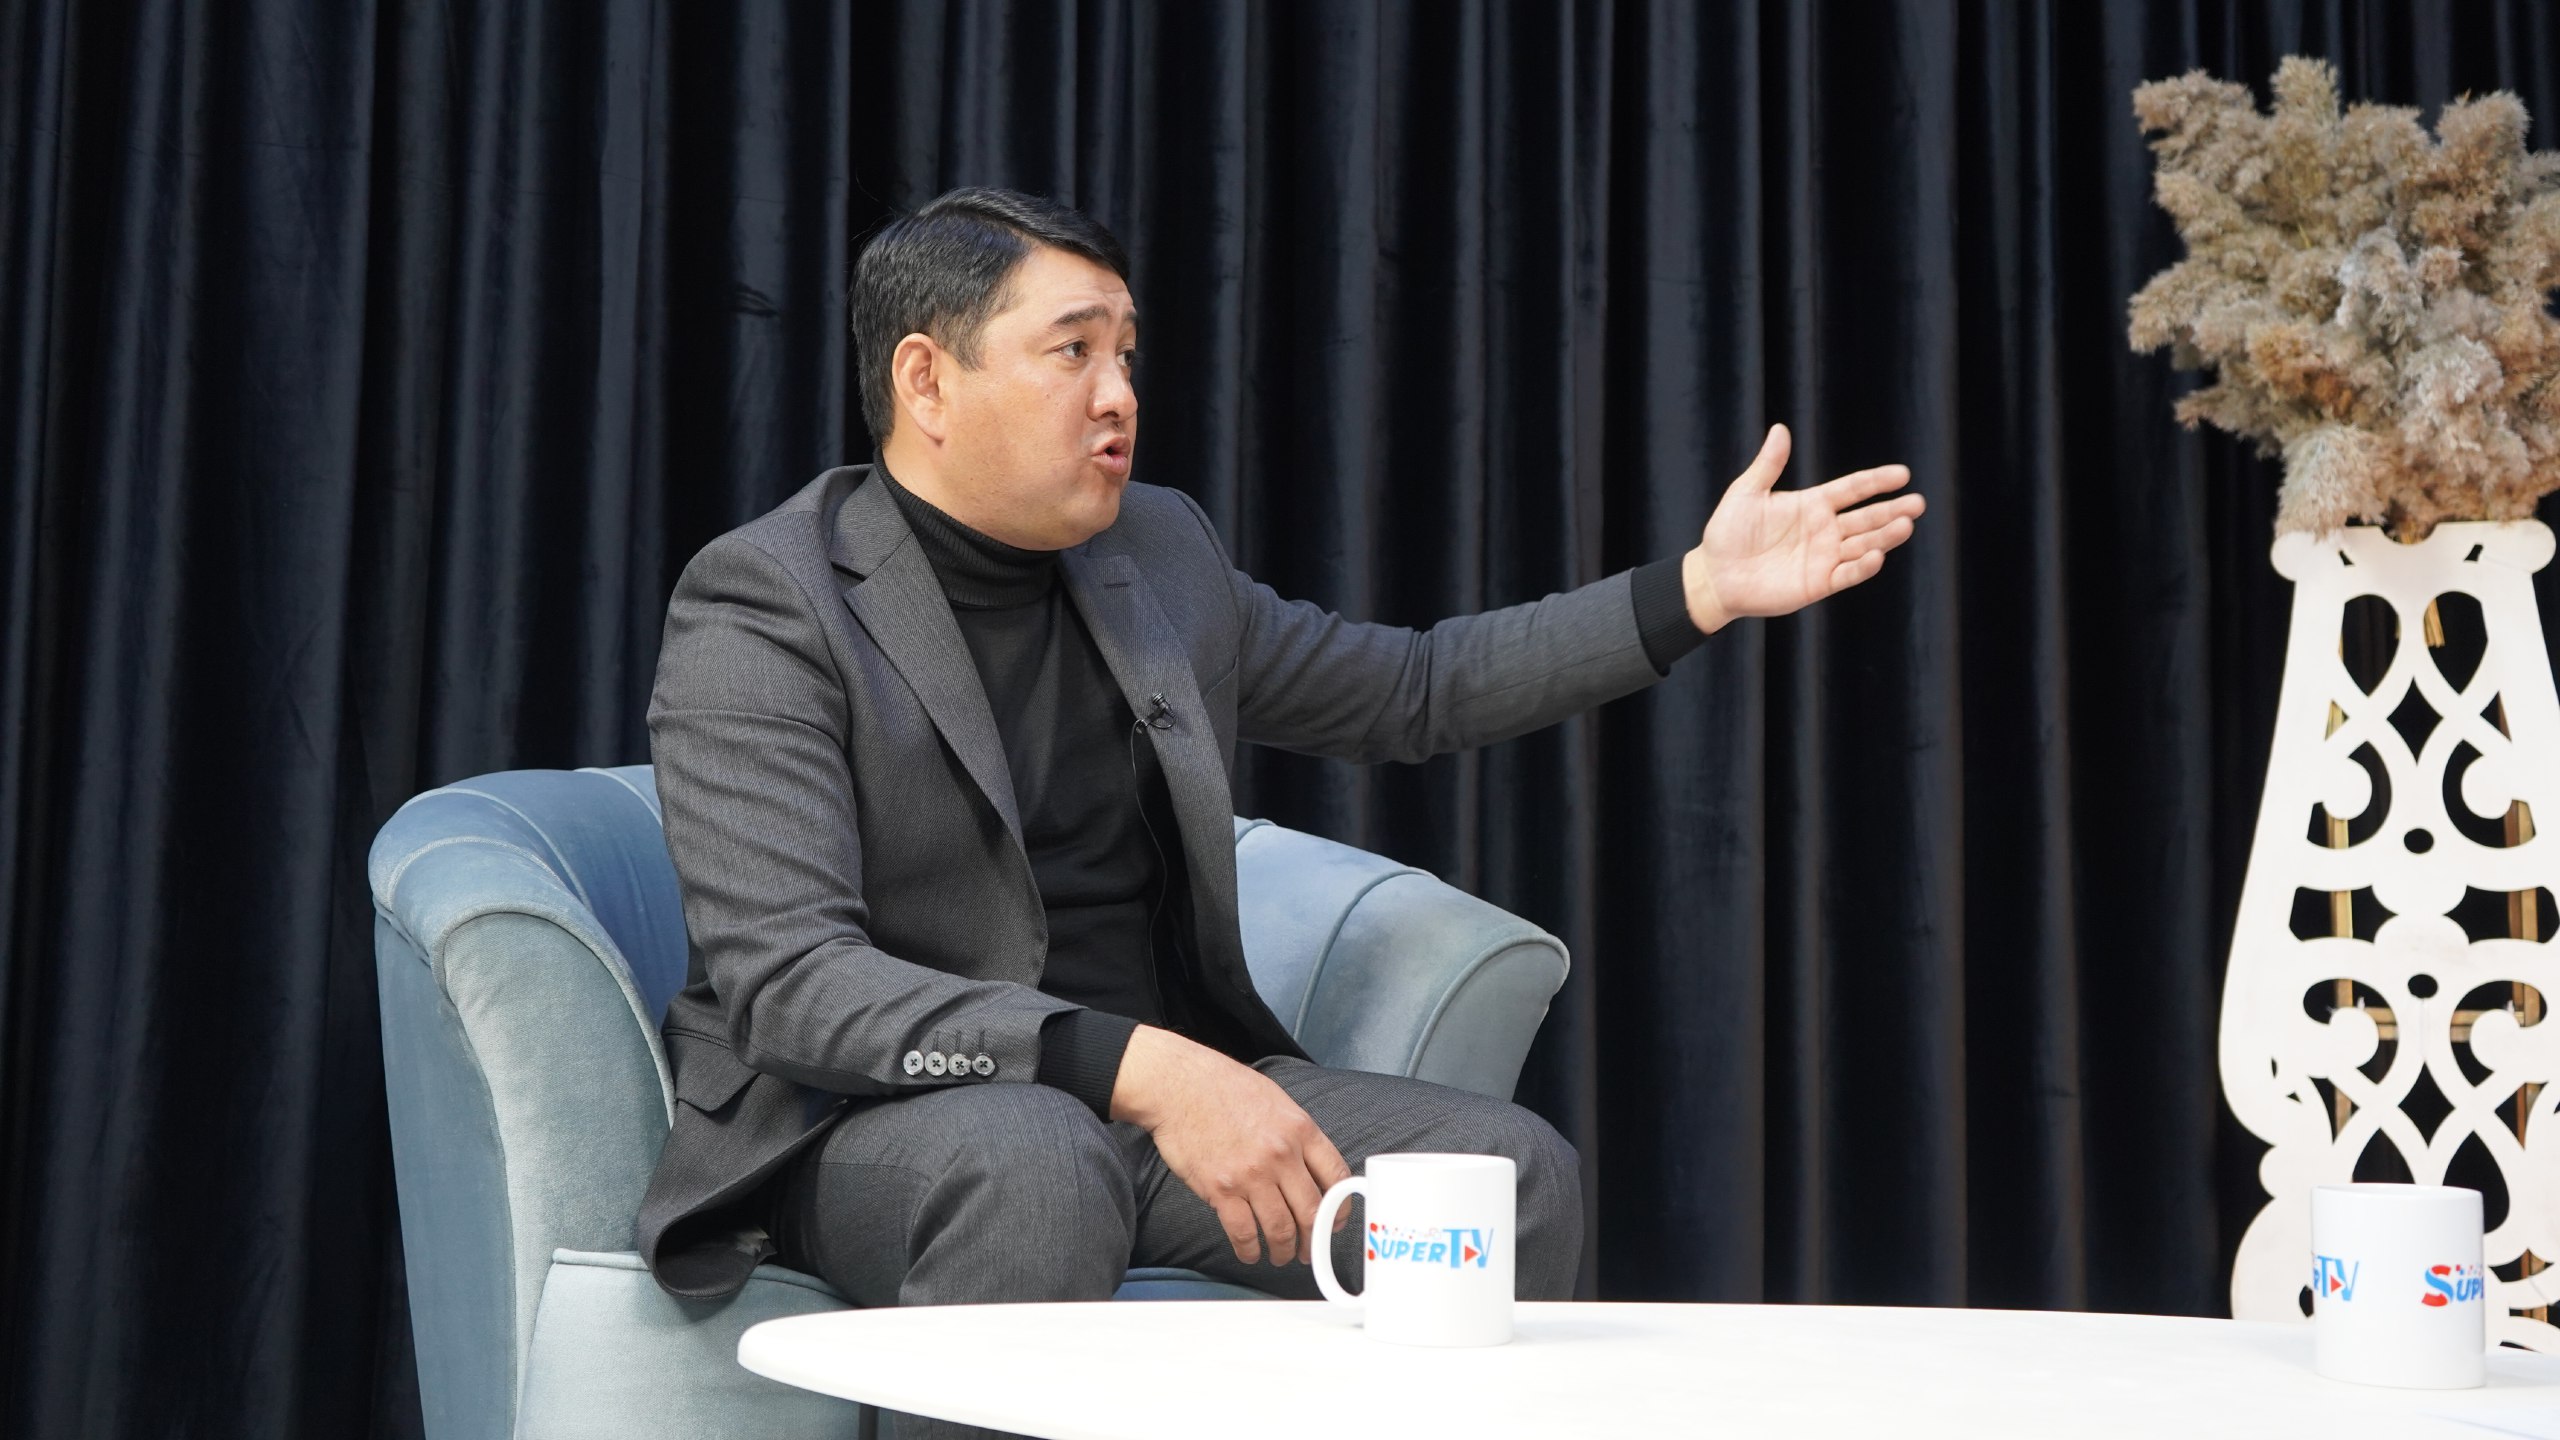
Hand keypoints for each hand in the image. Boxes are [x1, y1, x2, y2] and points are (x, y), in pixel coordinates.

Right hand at [1111, 1025, 1351, 1266]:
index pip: (1336, 1176)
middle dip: (1313, 1239)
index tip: (1336, 1222)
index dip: (1340, 1208)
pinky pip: (1243, 1233)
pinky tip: (1249, 1252)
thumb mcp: (1276, 1101)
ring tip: (1280, 1256)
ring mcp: (1251, 1175)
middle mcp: (1281, 1155)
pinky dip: (1249, 1250)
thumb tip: (1312, 1168)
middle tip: (1308, 1250)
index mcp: (1300, 1129)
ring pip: (1280, 1229)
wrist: (1179, 1086)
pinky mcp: (1221, 1190)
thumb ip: (1297, 1134)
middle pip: (1312, 1212)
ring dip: (1283, 1251)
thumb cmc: (1223, 1087)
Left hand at [1682, 423, 1924, 633]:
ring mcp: (1824, 557)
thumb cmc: (1727, 532)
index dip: (1876, 482)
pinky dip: (1862, 566)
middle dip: (1892, 510)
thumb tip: (1780, 428)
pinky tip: (1877, 556)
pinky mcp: (1818, 583)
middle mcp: (1825, 530)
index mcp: (1812, 504)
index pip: (1853, 489)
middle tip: (1918, 503)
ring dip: (1885, 536)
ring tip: (1907, 524)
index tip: (1902, 473)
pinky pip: (1847, 574)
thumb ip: (1768, 464)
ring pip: (1864, 544)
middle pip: (1866, 517)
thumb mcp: (1746, 492)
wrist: (1714, 575)